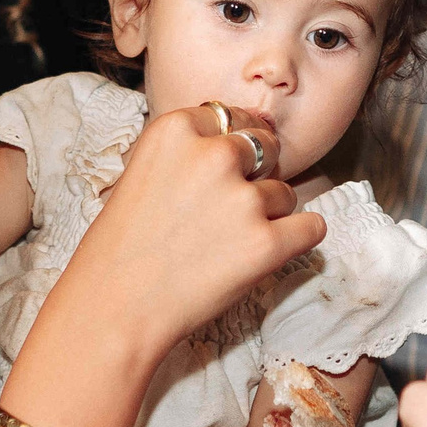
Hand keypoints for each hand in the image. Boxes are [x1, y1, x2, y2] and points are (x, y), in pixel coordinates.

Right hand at [50, 106, 321, 367]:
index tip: (224, 171)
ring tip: (227, 244)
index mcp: (177, 129)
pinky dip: (298, 239)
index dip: (232, 147)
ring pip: (286, 192)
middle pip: (266, 147)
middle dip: (255, 174)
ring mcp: (244, 199)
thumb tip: (237, 145)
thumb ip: (187, 152)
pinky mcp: (268, 243)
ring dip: (268, 214)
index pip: (232, 118)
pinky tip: (269, 252)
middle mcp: (215, 155)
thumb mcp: (141, 172)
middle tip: (228, 210)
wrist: (114, 308)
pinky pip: (312, 227)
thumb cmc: (121, 248)